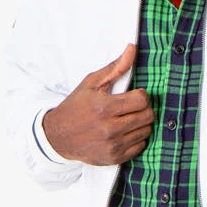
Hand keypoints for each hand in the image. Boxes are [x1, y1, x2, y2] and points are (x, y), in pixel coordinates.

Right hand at [40, 43, 153, 164]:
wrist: (59, 136)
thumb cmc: (76, 107)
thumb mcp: (91, 83)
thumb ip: (115, 67)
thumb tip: (132, 48)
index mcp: (104, 107)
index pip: (142, 100)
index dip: (142, 95)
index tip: (134, 95)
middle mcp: (110, 128)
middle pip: (147, 116)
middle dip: (144, 108)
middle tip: (133, 107)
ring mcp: (113, 145)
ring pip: (146, 131)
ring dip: (141, 123)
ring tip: (128, 119)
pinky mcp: (115, 158)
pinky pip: (141, 147)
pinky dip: (137, 138)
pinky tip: (126, 132)